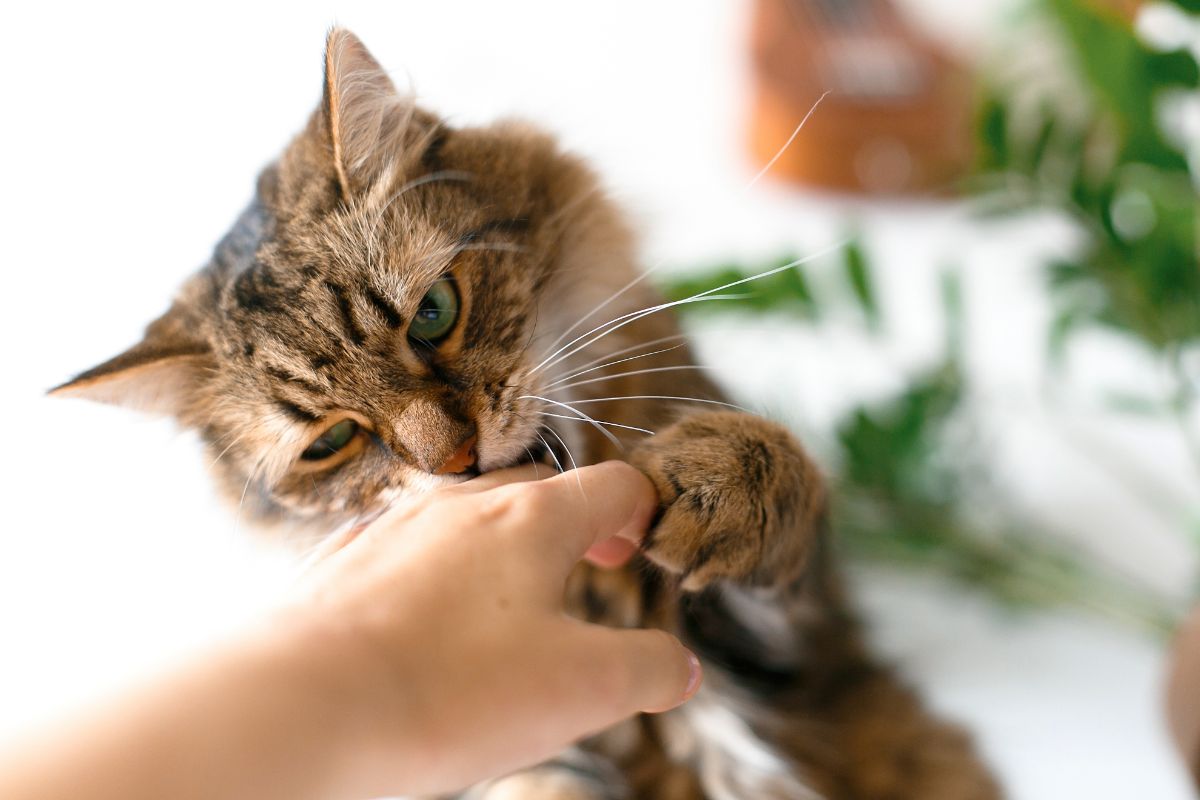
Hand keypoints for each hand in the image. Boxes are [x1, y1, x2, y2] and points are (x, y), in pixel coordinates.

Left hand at [285, 460, 702, 797]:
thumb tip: (679, 668)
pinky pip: (408, 550)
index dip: (644, 513)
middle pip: (541, 488)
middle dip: (576, 524)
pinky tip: (429, 619)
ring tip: (512, 601)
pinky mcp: (344, 564)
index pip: (614, 485)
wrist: (302, 706)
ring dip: (504, 547)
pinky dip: (437, 572)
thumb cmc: (450, 690)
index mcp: (533, 518)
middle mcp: (463, 505)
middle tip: (591, 567)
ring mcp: (396, 528)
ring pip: (468, 515)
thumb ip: (648, 669)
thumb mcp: (584, 690)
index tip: (641, 551)